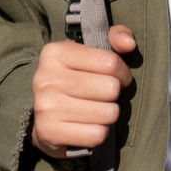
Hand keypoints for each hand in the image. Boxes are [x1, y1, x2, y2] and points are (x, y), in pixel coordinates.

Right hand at [28, 25, 136, 156]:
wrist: (41, 117)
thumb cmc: (75, 79)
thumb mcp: (91, 51)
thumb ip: (116, 36)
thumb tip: (129, 44)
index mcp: (55, 53)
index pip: (110, 62)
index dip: (122, 72)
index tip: (116, 77)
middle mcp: (46, 78)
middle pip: (110, 88)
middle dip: (113, 95)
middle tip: (104, 97)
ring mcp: (46, 107)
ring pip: (108, 113)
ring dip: (108, 115)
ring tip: (96, 111)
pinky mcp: (49, 133)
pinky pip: (97, 135)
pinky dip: (99, 133)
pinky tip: (88, 126)